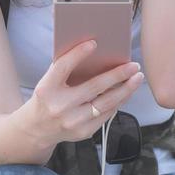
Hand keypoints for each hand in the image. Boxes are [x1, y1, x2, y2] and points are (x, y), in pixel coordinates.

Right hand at [28, 38, 144, 144]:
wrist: (38, 129)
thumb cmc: (47, 99)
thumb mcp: (48, 83)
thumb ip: (65, 69)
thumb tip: (94, 51)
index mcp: (46, 90)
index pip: (63, 67)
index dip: (78, 54)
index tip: (94, 43)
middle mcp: (59, 107)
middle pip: (94, 86)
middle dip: (117, 74)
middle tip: (133, 65)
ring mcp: (72, 121)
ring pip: (106, 103)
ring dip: (125, 89)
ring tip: (137, 78)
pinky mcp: (83, 132)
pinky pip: (106, 114)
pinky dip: (118, 101)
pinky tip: (126, 92)